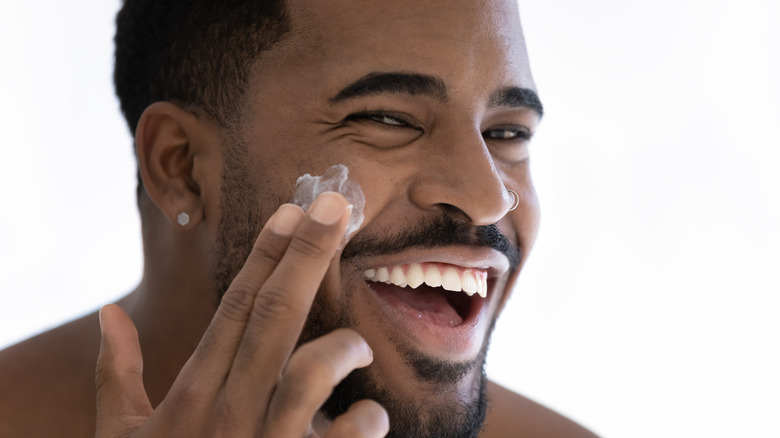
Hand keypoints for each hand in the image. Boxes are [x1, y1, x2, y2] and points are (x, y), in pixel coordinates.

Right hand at [95, 192, 388, 436]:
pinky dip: (367, 420)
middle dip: (306, 255)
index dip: (264, 256)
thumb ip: (117, 374)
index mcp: (191, 396)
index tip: (291, 210)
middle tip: (334, 204)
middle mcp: (227, 413)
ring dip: (343, 348)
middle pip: (272, 316)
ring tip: (356, 348)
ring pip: (309, 372)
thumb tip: (108, 314)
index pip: (233, 308)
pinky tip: (368, 418)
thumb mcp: (122, 437)